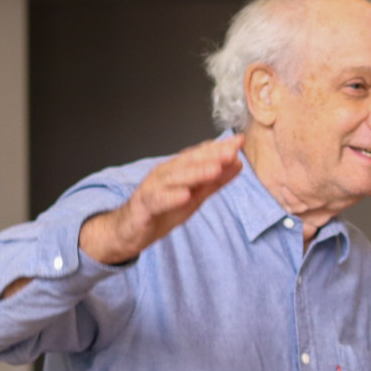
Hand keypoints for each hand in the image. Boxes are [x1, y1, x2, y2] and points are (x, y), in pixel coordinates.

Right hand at [79, 134, 244, 264]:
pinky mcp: (143, 206)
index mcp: (178, 170)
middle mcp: (165, 174)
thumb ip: (215, 181)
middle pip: (189, 162)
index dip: (219, 148)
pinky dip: (171, 197)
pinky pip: (157, 200)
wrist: (130, 230)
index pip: (200, 155)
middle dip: (211, 155)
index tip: (240, 140)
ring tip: (215, 169)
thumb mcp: (195, 195)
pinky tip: (185, 195)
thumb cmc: (163, 209)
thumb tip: (238, 163)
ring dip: (195, 173)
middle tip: (232, 151)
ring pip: (175, 178)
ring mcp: (153, 188)